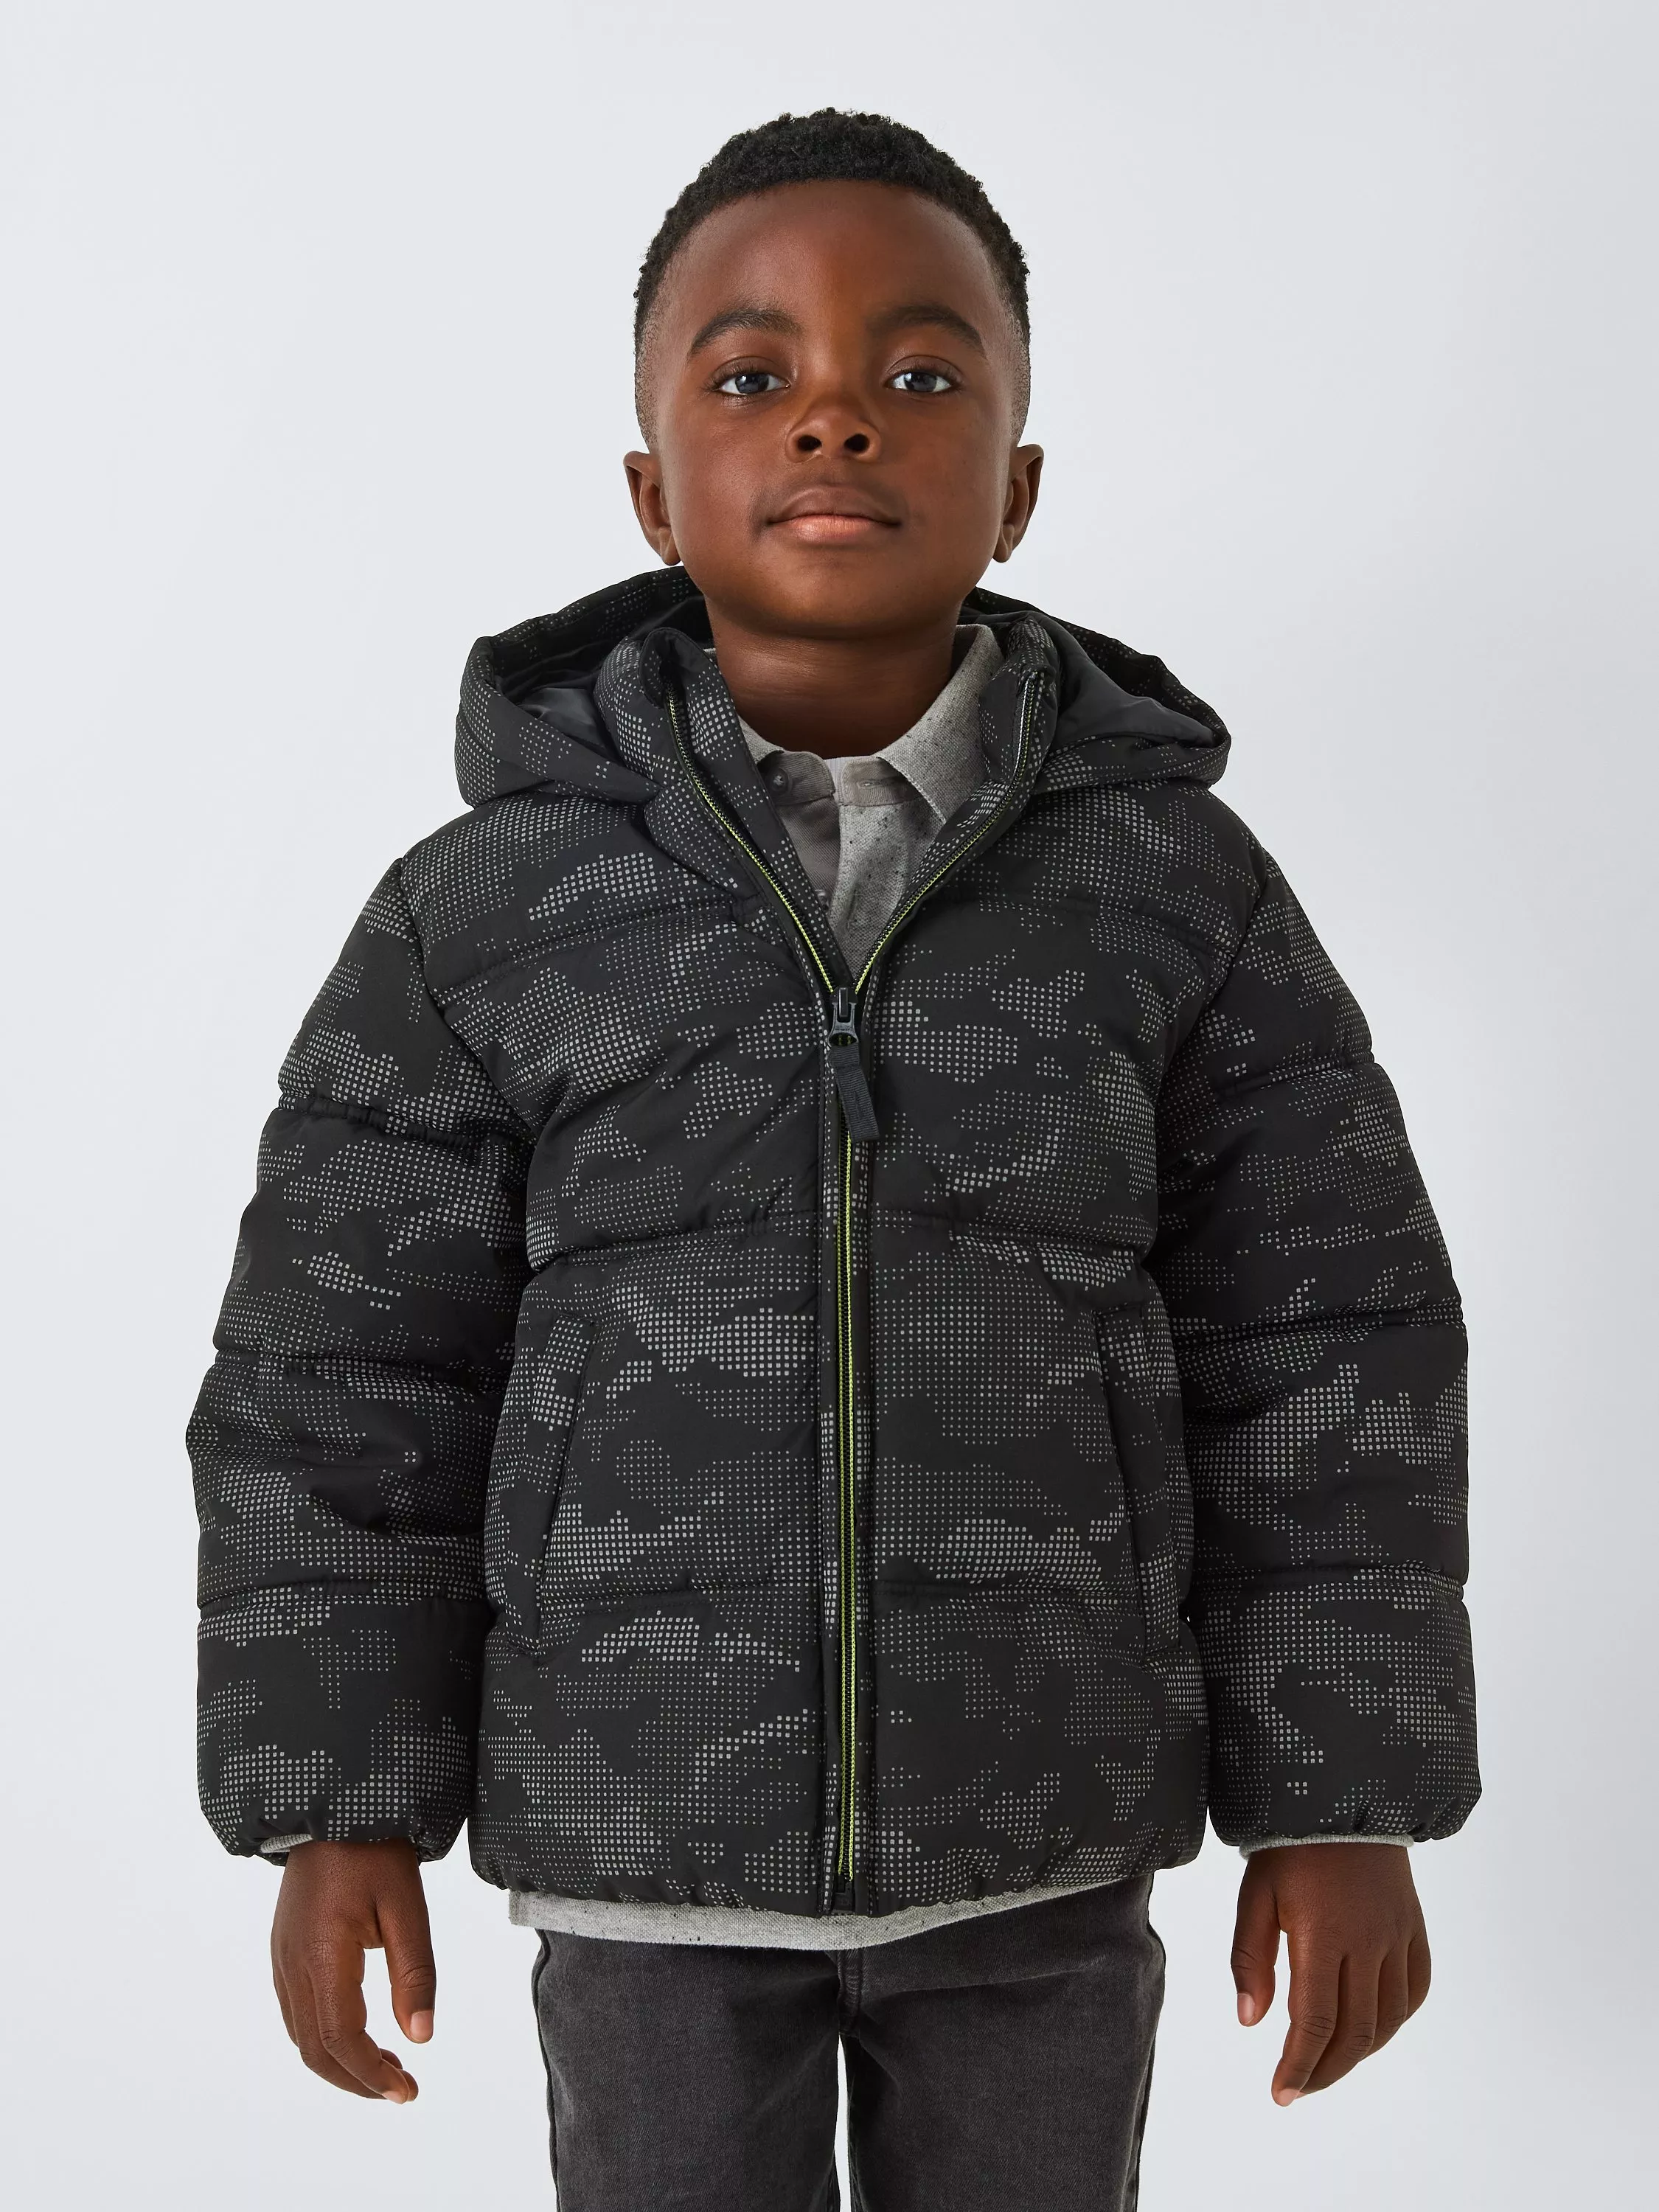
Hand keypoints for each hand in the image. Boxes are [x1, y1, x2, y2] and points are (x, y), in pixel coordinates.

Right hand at [270, 1838, 434, 2101]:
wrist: (333, 1806)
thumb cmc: (375, 1851)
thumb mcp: (407, 1907)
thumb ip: (414, 1973)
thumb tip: (421, 2037)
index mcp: (322, 1955)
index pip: (340, 2039)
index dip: (371, 2074)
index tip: (407, 2091)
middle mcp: (292, 1964)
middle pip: (315, 2050)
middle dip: (357, 2079)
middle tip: (401, 2088)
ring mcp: (282, 1958)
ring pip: (302, 2035)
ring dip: (341, 2062)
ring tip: (389, 2065)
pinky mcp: (284, 1950)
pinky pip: (297, 2011)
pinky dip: (325, 2037)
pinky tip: (359, 2034)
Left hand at [1231, 1843, 1430, 2103]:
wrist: (1341, 1797)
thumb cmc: (1287, 1847)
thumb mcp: (1255, 1895)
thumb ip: (1250, 1958)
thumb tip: (1251, 2021)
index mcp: (1323, 1933)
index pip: (1315, 2021)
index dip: (1299, 2065)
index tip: (1281, 2094)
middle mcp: (1367, 1940)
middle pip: (1355, 2031)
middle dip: (1326, 2070)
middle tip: (1298, 2088)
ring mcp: (1397, 1935)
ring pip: (1389, 2018)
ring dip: (1359, 2052)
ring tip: (1326, 2064)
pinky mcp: (1414, 1928)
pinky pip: (1414, 1990)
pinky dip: (1395, 2020)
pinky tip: (1370, 2029)